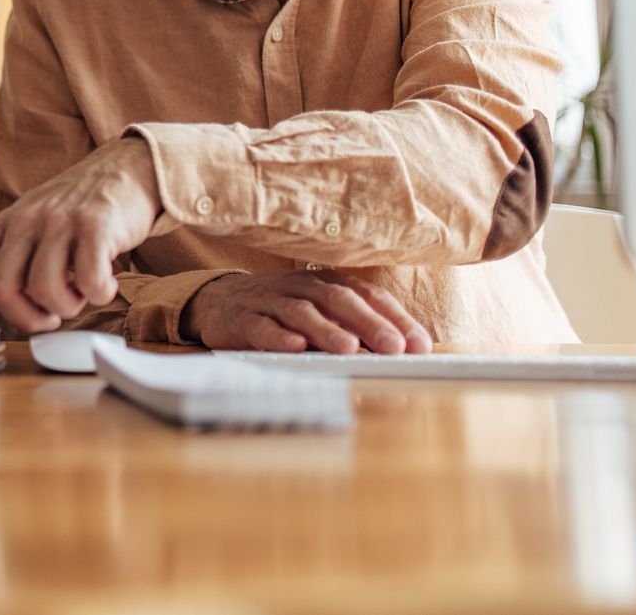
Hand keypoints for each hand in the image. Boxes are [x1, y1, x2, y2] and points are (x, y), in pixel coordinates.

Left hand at [0, 138, 158, 333]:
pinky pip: (89, 280)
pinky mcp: (95, 226)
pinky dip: (99, 294)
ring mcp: (60, 223)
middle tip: (51, 317)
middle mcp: (27, 222)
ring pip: (44, 290)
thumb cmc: (78, 205)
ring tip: (83, 292)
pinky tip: (106, 283)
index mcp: (7, 226)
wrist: (126, 168)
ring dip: (68, 306)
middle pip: (2, 288)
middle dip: (26, 318)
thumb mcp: (31, 221)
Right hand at [182, 271, 432, 353]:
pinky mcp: (240, 318)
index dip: (395, 317)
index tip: (420, 345)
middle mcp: (299, 287)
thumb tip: (398, 351)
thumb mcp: (317, 311)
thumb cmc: (278, 311)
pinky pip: (260, 326)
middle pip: (337, 300)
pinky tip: (296, 348)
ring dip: (326, 330)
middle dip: (369, 324)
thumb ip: (351, 327)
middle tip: (394, 348)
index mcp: (323, 283)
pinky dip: (279, 337)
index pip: (366, 295)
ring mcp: (268, 301)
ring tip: (349, 349)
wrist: (215, 302)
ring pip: (300, 312)